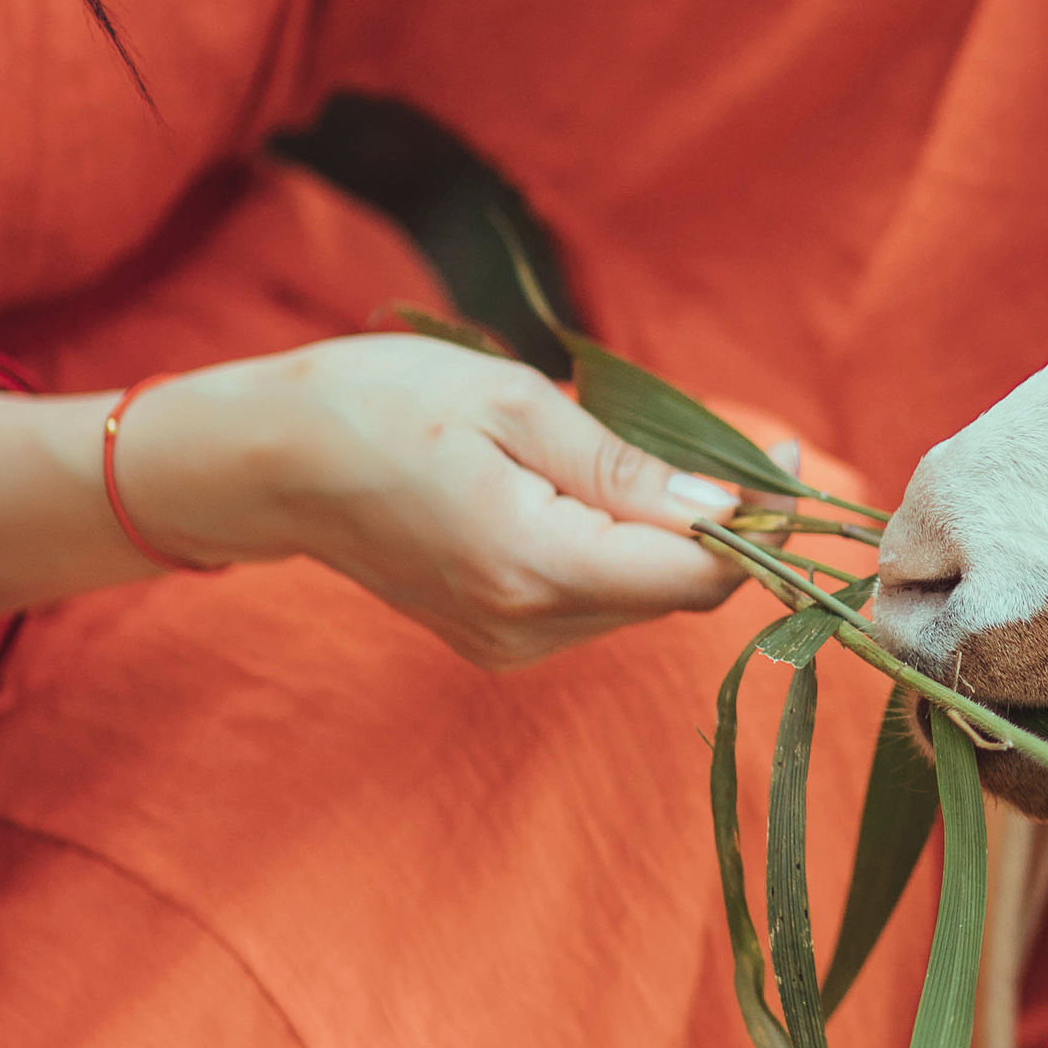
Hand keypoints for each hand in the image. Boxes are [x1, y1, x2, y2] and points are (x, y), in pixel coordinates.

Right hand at [0, 336, 755, 664]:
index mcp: (537, 567)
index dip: (757, 522)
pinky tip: (575, 491)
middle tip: (716, 437)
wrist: (266, 460)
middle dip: (715, 519)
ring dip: (661, 531)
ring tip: (614, 453)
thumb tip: (731, 508)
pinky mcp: (497, 638)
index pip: (698, 576)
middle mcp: (529, 627)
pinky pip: (594, 598)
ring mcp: (510, 643)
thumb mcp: (516, 404)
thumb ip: (629, 467)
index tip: (781, 455)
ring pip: (640, 595)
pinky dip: (613, 547)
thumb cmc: (383, 405)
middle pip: (677, 590)